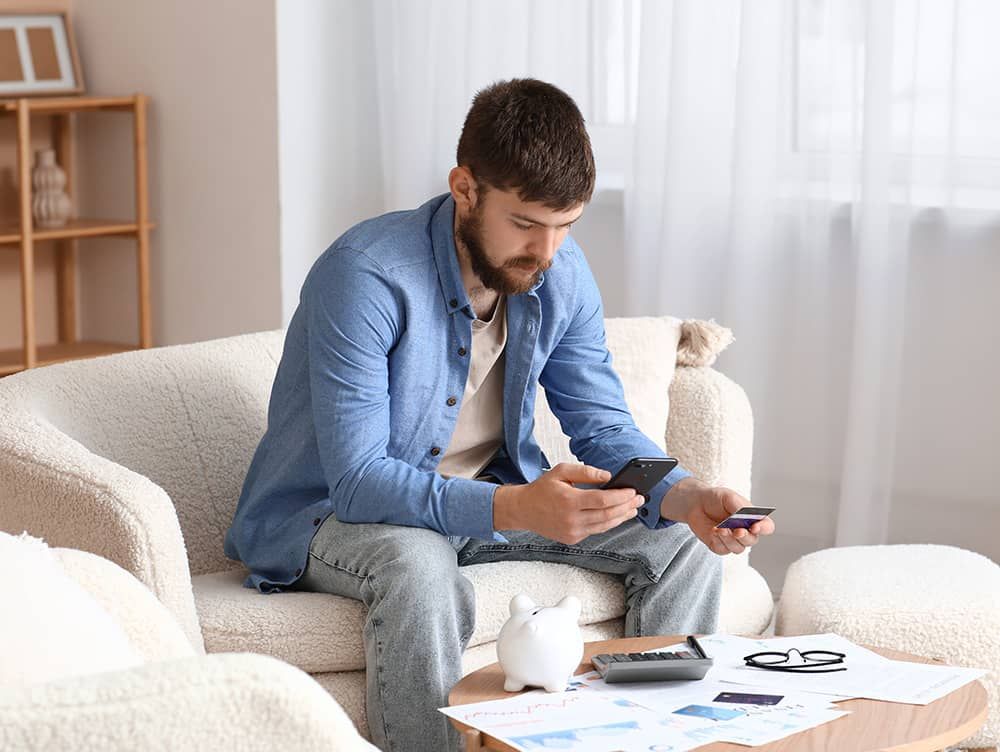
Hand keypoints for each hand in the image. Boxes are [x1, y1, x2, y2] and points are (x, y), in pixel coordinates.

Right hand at [493, 463, 644, 544]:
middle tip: (639, 499)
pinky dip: (609, 522)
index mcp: (569, 500)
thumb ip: (586, 472)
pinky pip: (596, 530)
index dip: (621, 496)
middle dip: (627, 507)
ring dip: (622, 517)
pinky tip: (617, 515)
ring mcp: (572, 531)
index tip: (633, 491)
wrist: (524, 510)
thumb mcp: (561, 471)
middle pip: (608, 514)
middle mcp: (571, 519)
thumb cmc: (543, 489)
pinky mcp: (572, 538)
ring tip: (633, 509)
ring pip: (605, 525)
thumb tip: (608, 476)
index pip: (602, 500)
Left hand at [661, 478, 774, 555]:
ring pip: (739, 548)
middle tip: (736, 530)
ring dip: (729, 539)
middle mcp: (746, 531)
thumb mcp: (729, 497)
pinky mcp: (720, 546)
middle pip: (752, 540)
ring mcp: (733, 540)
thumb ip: (740, 508)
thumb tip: (747, 519)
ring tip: (719, 528)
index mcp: (753, 518)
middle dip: (744, 536)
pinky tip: (713, 531)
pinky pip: (723, 550)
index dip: (763, 529)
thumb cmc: (715, 498)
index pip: (767, 527)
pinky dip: (718, 541)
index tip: (754, 527)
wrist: (695, 503)